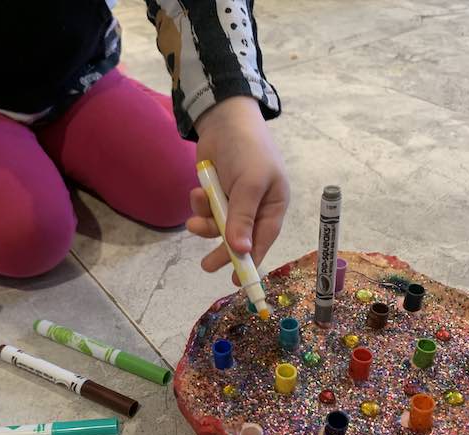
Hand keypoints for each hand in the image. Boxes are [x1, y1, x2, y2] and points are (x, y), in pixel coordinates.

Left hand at [189, 96, 288, 284]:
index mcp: (273, 205)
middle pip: (240, 239)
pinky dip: (199, 206)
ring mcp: (234, 201)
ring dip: (206, 223)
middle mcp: (255, 207)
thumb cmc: (247, 149)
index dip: (251, 261)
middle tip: (206, 266)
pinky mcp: (216, 194)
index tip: (238, 281)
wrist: (222, 118)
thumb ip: (243, 217)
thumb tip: (241, 250)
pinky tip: (196, 191)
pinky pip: (206, 211)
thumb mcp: (249, 183)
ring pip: (218, 226)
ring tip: (195, 216)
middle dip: (222, 252)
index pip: (264, 240)